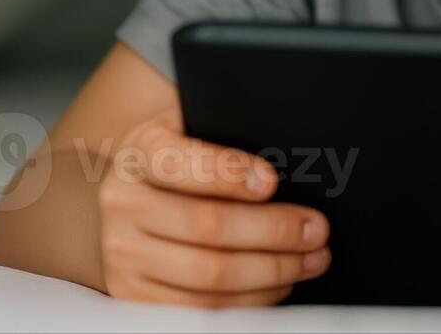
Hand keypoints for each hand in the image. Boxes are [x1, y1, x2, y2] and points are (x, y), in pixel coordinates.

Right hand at [96, 107, 331, 305]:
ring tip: (312, 259)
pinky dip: (250, 300)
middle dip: (274, 230)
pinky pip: (200, 309)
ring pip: (209, 275)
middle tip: (316, 229)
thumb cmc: (184, 161)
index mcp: (141, 151)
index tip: (271, 181)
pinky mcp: (133, 293)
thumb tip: (292, 160)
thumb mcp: (195, 131)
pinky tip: (280, 283)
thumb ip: (231, 136)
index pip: (181, 162)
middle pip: (208, 225)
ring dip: (273, 270)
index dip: (228, 173)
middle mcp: (123, 202)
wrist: (131, 198)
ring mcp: (123, 253)